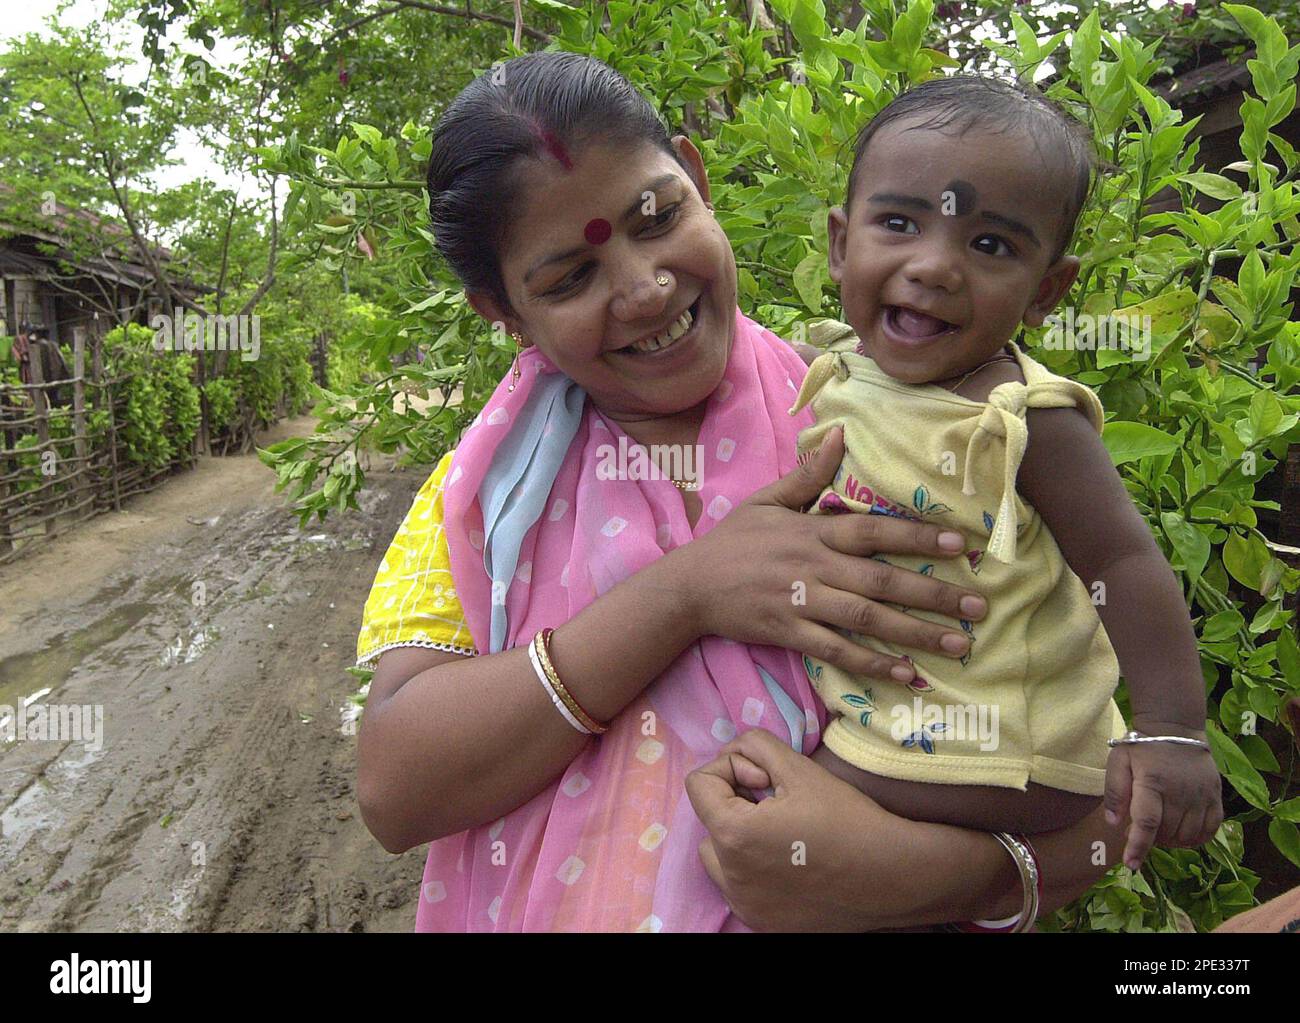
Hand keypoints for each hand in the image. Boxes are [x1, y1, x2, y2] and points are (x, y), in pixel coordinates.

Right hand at [675, 426, 986, 683]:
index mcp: (812, 532)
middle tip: (979, 606)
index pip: (873, 532)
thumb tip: (840, 432)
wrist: (689, 587)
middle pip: (882, 582)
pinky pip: (837, 652)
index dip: (918, 537)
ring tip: (959, 645)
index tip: (961, 546)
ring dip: (916, 634)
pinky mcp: (790, 634)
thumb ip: (808, 474)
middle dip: (934, 595)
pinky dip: (873, 664)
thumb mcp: (767, 500)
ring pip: (867, 621)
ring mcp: (802, 603)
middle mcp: (813, 567)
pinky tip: (908, 674)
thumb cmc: (733, 541)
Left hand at [686, 728, 922, 930]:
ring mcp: (745, 905)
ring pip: (718, 857)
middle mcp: (730, 877)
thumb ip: (755, 745)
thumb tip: (735, 753)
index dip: (730, 769)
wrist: (892, 875)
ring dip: (738, 837)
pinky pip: (738, 887)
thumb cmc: (847, 818)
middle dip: (734, 803)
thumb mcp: (798, 766)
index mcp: (733, 835)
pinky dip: (752, 870)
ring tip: (782, 832)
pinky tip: (789, 861)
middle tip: (777, 802)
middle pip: (708, 821)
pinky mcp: (763, 923)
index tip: (765, 778)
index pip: (699, 785)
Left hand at [1103, 722, 1223, 869]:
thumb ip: (1114, 792)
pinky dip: (1196, 838)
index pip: (1147, 823)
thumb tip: (1113, 823)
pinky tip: (1182, 832)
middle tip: (1139, 827)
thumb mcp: (1118, 761)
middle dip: (1150, 839)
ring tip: (1159, 828)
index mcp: (1152, 783)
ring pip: (1188, 836)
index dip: (1139, 847)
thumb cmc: (1141, 746)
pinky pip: (1211, 829)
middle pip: (1167, 833)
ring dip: (1171, 841)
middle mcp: (1180, 792)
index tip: (1131, 865)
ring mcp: (1201, 795)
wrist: (1175, 727)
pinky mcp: (1216, 796)